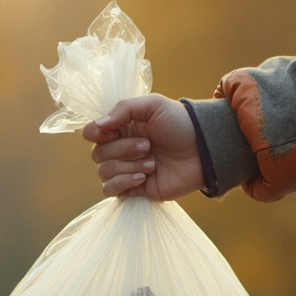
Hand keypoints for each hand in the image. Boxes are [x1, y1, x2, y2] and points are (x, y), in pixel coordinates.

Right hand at [81, 94, 203, 200]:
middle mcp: (121, 149)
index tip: (112, 130)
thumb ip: (124, 109)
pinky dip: (122, 183)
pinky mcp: (135, 188)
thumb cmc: (180, 123)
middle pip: (98, 154)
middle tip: (148, 145)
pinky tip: (142, 177)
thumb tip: (99, 125)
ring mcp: (127, 169)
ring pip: (104, 172)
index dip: (96, 133)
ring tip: (152, 163)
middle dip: (122, 149)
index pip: (92, 132)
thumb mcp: (153, 105)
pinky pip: (111, 191)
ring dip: (127, 166)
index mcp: (122, 127)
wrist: (203, 150)